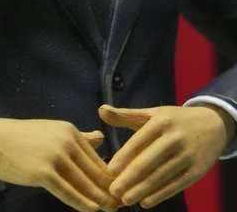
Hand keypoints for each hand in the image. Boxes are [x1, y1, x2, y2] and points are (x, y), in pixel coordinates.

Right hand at [0, 117, 120, 211]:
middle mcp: (65, 141)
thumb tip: (101, 139)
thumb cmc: (21, 137)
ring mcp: (54, 156)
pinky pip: (67, 191)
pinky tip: (92, 210)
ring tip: (110, 210)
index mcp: (69, 130)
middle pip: (93, 171)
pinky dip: (82, 202)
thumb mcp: (52, 131)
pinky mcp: (42, 172)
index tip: (119, 189)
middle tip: (120, 205)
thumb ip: (78, 137)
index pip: (96, 157)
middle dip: (108, 190)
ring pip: (83, 183)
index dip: (108, 176)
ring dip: (99, 199)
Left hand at [99, 104, 234, 207]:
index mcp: (160, 122)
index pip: (137, 142)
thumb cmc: (174, 121)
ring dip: (141, 190)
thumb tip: (100, 111)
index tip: (108, 171)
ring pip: (160, 177)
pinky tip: (145, 202)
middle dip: (128, 179)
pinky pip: (175, 185)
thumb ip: (126, 115)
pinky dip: (159, 195)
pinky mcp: (196, 171)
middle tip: (112, 192)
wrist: (212, 126)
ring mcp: (186, 156)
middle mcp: (174, 138)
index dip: (122, 158)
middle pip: (147, 163)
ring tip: (125, 199)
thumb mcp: (152, 114)